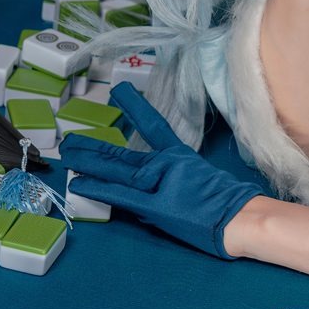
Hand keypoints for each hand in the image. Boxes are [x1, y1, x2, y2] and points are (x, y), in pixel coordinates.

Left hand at [60, 83, 264, 258]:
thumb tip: (150, 191)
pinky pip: (120, 195)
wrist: (242, 217)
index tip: (119, 92)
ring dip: (88, 163)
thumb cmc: (231, 203)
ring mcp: (160, 183)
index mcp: (181, 156)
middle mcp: (167, 164)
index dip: (136, 107)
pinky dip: (98, 188)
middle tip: (71, 140)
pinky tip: (78, 184)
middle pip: (124, 152)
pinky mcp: (155, 205)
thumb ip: (174, 180)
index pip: (154, 125)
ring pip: (116, 170)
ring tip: (67, 156)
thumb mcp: (201, 181)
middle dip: (95, 147)